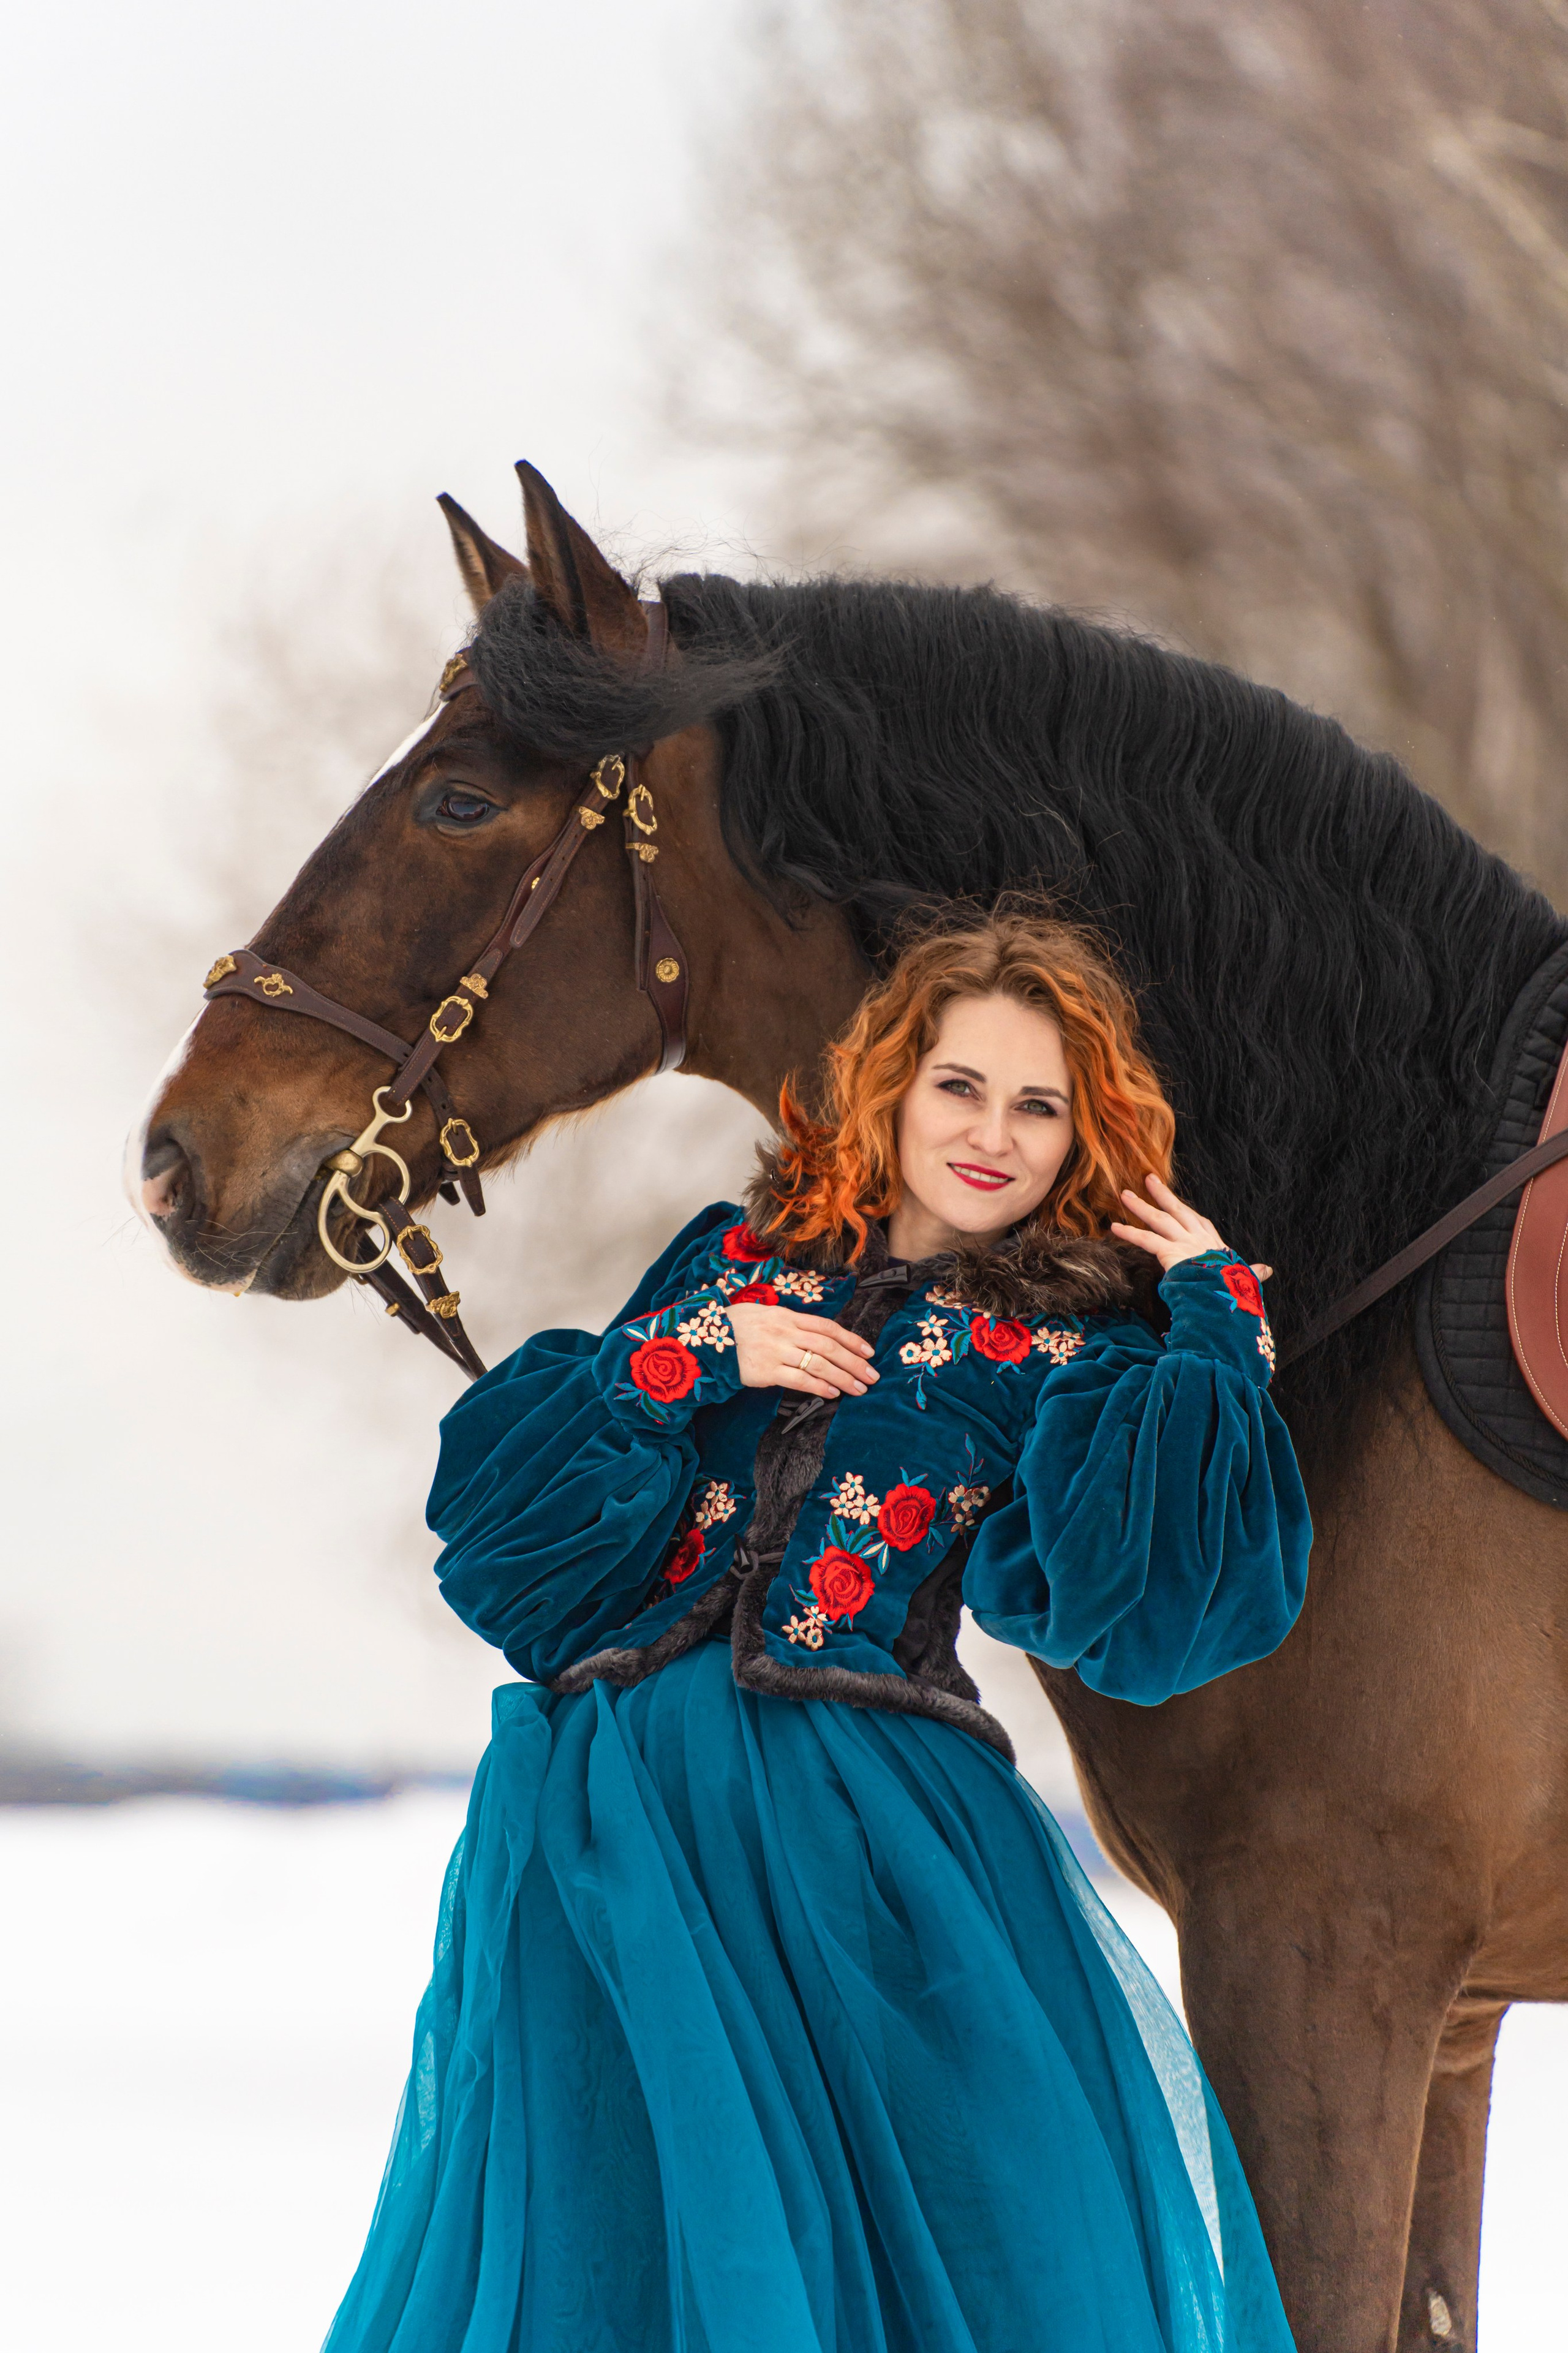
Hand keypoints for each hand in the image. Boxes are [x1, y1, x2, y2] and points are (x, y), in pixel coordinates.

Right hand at [726, 1302, 878, 1398]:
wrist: (706, 1338)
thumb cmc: (737, 1327)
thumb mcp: (764, 1314)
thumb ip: (791, 1323)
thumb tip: (818, 1334)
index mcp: (787, 1316)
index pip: (827, 1327)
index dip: (851, 1340)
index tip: (869, 1353)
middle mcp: (785, 1331)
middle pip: (829, 1347)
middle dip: (854, 1363)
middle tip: (872, 1376)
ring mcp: (776, 1351)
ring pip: (819, 1364)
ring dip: (843, 1378)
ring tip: (858, 1389)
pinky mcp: (766, 1371)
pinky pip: (799, 1379)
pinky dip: (819, 1386)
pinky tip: (833, 1393)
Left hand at [1111, 1173, 1272, 1282]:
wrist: (1227, 1298)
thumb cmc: (1236, 1290)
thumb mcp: (1246, 1278)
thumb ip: (1253, 1271)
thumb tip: (1267, 1270)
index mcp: (1216, 1245)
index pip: (1201, 1223)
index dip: (1189, 1214)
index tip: (1179, 1204)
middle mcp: (1199, 1238)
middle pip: (1178, 1210)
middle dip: (1163, 1194)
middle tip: (1149, 1179)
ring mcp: (1184, 1242)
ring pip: (1159, 1219)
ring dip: (1141, 1206)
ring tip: (1124, 1195)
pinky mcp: (1170, 1252)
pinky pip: (1145, 1239)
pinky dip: (1129, 1232)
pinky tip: (1114, 1227)